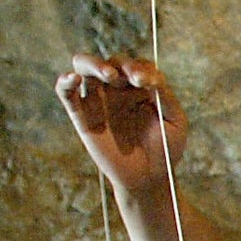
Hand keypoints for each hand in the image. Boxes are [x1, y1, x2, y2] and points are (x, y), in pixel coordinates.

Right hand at [55, 53, 186, 193]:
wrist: (149, 178)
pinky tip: (73, 79)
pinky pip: (66, 92)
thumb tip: (150, 76)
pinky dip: (65, 81)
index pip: (138, 65)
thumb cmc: (166, 150)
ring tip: (109, 76)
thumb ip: (164, 96)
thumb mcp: (175, 121)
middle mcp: (118, 88)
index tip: (148, 84)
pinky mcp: (80, 115)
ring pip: (84, 66)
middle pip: (112, 61)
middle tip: (130, 79)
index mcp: (141, 87)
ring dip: (94, 64)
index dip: (142, 69)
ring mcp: (98, 99)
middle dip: (121, 65)